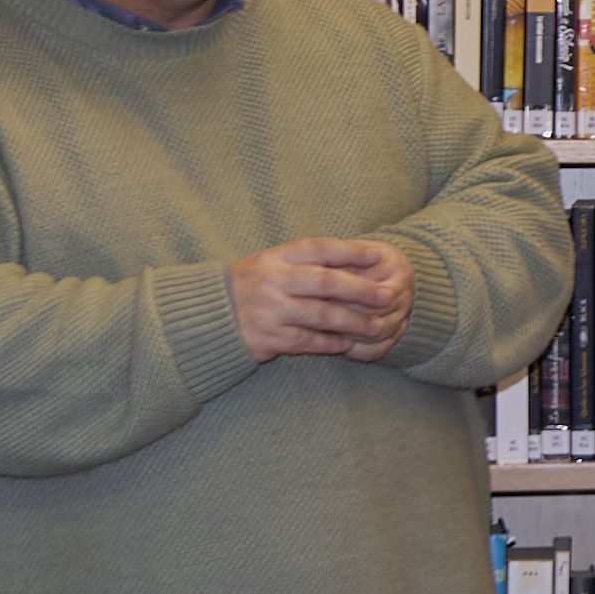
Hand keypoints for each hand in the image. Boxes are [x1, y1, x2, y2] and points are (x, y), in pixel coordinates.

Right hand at [230, 236, 408, 363]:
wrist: (206, 317)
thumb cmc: (249, 286)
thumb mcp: (269, 264)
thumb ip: (303, 261)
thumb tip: (355, 255)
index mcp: (273, 258)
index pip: (318, 249)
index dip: (350, 251)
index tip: (378, 256)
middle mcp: (272, 282)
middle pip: (326, 283)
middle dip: (361, 290)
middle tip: (388, 296)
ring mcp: (270, 311)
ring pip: (322, 316)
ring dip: (354, 322)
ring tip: (377, 326)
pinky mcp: (268, 338)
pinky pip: (308, 341)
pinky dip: (331, 343)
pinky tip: (350, 343)